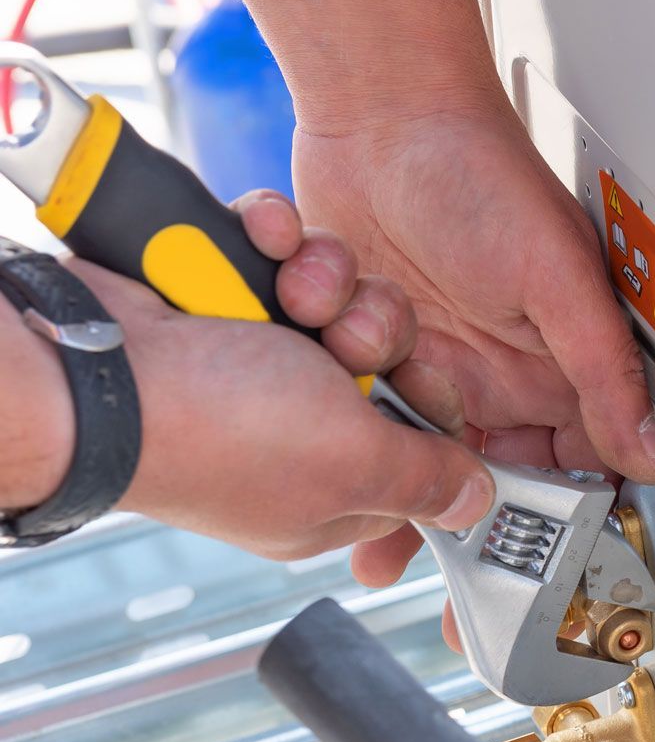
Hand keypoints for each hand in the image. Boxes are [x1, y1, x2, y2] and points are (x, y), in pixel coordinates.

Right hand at [12, 192, 495, 558]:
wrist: (93, 360)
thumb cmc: (216, 427)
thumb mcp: (353, 465)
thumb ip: (423, 480)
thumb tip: (475, 505)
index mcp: (328, 488)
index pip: (417, 448)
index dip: (431, 407)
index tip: (422, 382)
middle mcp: (294, 425)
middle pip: (386, 358)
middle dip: (378, 330)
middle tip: (347, 339)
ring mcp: (254, 358)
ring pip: (337, 294)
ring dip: (326, 277)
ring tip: (295, 290)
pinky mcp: (219, 292)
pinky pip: (277, 248)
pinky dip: (272, 235)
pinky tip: (264, 240)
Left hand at [289, 103, 654, 590]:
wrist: (385, 109)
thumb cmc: (485, 175)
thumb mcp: (561, 283)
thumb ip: (604, 377)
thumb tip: (652, 458)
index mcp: (552, 377)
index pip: (558, 476)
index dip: (529, 521)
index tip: (491, 554)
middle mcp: (488, 380)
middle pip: (464, 474)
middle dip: (420, 485)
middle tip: (389, 511)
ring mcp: (420, 363)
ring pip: (389, 435)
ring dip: (364, 393)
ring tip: (357, 341)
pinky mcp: (356, 341)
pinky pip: (333, 382)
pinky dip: (320, 339)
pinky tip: (324, 294)